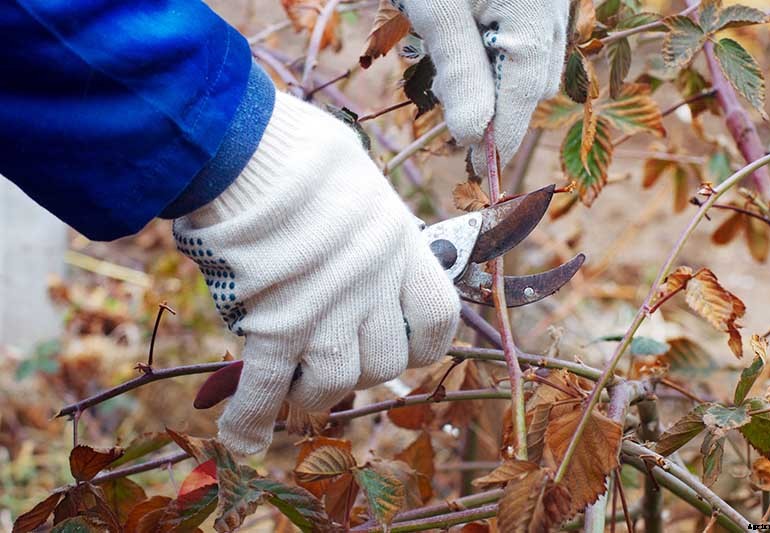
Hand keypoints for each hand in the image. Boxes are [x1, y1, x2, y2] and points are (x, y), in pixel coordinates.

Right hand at [173, 91, 460, 454]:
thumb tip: (364, 245)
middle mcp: (371, 283)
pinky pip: (266, 387)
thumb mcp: (358, 180)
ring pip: (332, 382)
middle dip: (358, 370)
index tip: (400, 345)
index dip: (421, 344)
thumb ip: (370, 226)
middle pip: (383, 363)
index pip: (437, 320)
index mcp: (399, 244)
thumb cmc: (297, 150)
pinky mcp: (271, 323)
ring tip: (291, 388)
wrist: (243, 145)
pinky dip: (252, 418)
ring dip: (309, 393)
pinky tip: (243, 440)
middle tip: (329, 359)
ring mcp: (323, 308)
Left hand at [393, 0, 569, 174]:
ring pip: (534, 66)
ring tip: (446, 64)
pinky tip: (465, 42)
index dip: (502, 138)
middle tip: (448, 107)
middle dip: (494, 107)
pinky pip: (531, 42)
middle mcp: (553, 11)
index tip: (481, 171)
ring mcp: (551, 3)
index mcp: (533, 15)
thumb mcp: (437, 10)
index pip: (523, 94)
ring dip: (497, 83)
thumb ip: (458, 71)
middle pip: (533, 84)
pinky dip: (501, 58)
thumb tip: (472, 135)